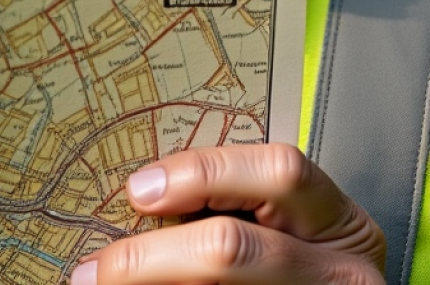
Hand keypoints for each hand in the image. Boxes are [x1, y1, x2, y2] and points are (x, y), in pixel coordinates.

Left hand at [70, 143, 385, 283]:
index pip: (279, 172)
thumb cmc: (290, 263)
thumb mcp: (283, 225)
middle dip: (153, 256)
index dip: (204, 172)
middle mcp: (343, 271)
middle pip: (235, 246)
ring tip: (107, 284)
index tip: (138, 189)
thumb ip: (227, 204)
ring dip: (157, 284)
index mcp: (336, 219)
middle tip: (101, 268)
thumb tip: (138, 196)